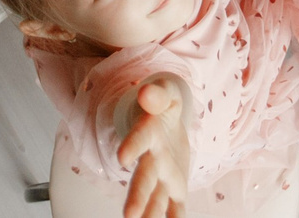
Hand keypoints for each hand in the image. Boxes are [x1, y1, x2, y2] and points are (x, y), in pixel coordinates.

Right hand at [116, 76, 191, 217]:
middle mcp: (153, 159)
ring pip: (157, 197)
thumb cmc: (163, 107)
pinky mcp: (176, 188)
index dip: (132, 146)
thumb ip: (158, 94)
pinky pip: (176, 207)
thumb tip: (147, 93)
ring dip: (152, 214)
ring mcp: (163, 176)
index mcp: (149, 133)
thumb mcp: (165, 94)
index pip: (141, 139)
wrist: (166, 124)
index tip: (122, 158)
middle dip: (137, 196)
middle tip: (129, 215)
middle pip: (144, 178)